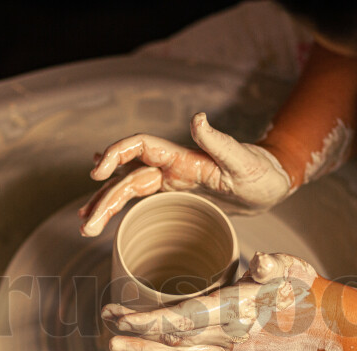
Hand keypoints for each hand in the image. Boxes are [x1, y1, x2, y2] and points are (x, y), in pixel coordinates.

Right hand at [79, 112, 293, 236]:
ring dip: (106, 206)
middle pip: (127, 178)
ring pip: (129, 191)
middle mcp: (172, 167)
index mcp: (183, 157)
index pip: (140, 147)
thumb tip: (197, 118)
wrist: (271, 187)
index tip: (97, 173)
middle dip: (104, 199)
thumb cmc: (261, 174)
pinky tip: (103, 213)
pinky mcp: (176, 196)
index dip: (115, 154)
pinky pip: (141, 201)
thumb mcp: (243, 161)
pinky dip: (121, 208)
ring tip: (86, 226)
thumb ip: (219, 142)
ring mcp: (172, 182)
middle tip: (86, 225)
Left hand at [101, 252, 341, 350]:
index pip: (177, 320)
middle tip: (105, 327)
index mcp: (232, 313)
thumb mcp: (289, 269)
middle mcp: (226, 339)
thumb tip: (262, 261)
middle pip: (169, 340)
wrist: (323, 326)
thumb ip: (272, 266)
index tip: (116, 314)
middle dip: (135, 334)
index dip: (143, 320)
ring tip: (114, 348)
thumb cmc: (302, 291)